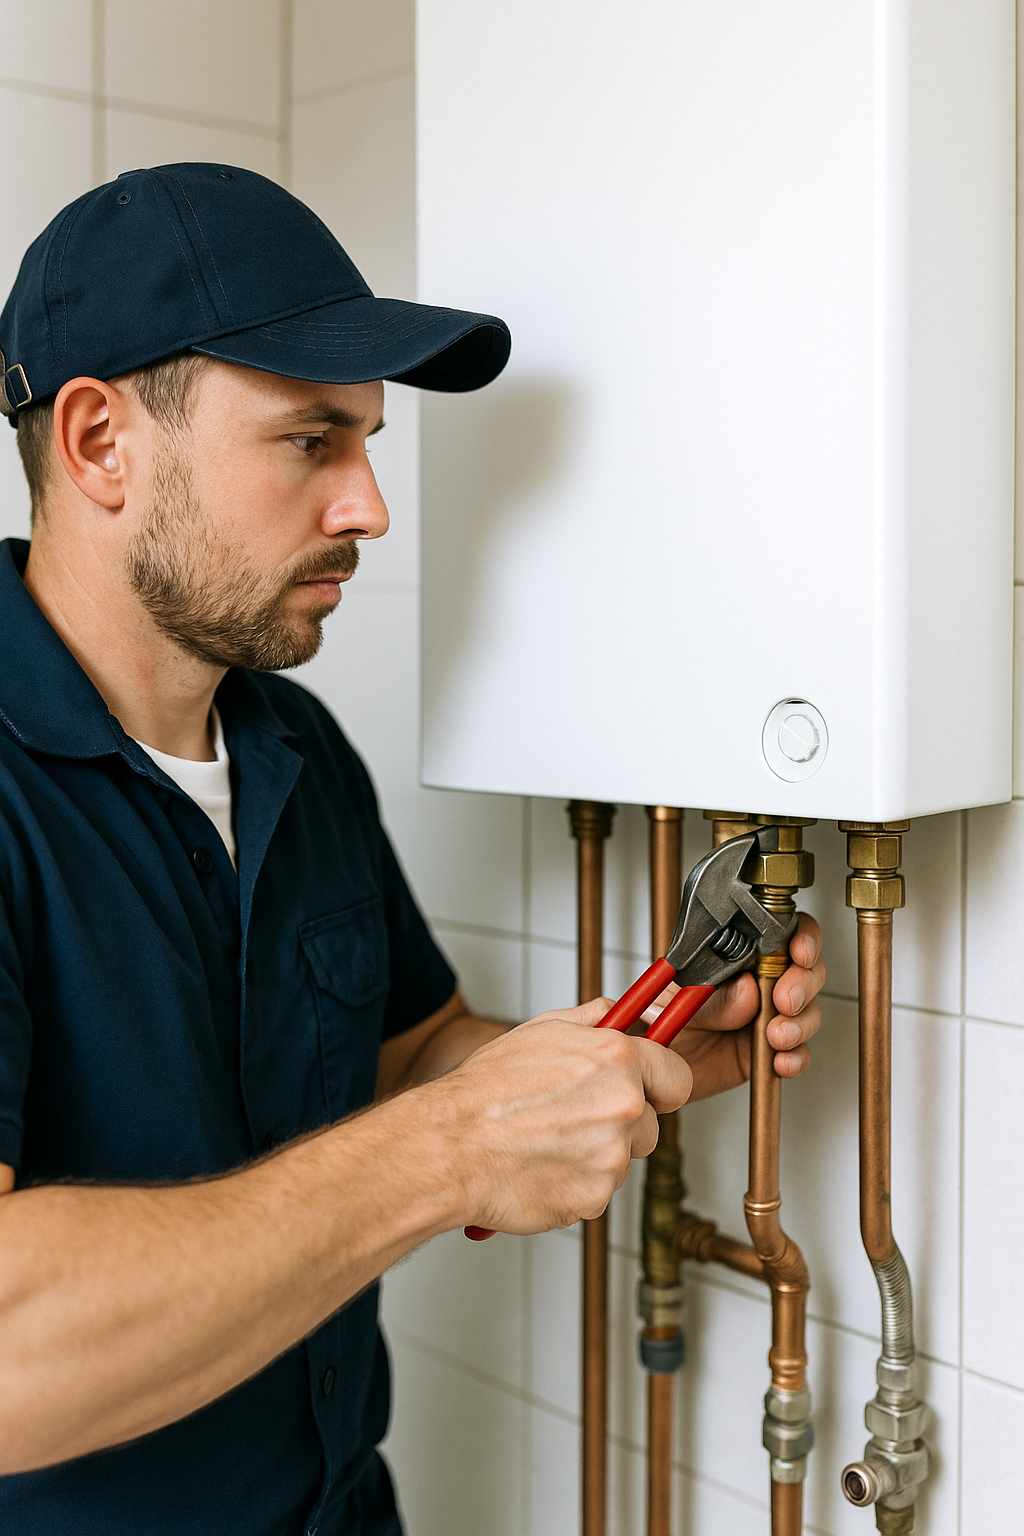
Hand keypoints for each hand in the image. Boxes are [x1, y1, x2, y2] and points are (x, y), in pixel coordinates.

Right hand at [443, 1001, 691, 1233]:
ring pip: (623, 1158)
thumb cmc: (487, 1089)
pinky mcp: (595, 1197)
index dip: (660, 1084)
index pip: (677, 1077)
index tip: (648, 1090)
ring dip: (596, 1154)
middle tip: (577, 1117)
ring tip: (549, 1140)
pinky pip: (599, 1190)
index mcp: (617, 1059)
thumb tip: (627, 1014)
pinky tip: (543, 1165)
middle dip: (623, 1123)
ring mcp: (611, 1155)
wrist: (450, 1145)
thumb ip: (597, 1018)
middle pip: (652, 1123)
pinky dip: (575, 1183)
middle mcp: (624, 1106)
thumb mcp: (544, 1029)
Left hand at [663, 913, 824, 1101]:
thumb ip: (713, 997)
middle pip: (807, 971)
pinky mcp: (769, 1051)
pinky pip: (798, 1053)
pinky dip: (796, 1057)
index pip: (783, 933)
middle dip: (802, 984)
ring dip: (799, 1024)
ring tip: (776, 1035)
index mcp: (739, 955)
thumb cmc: (659, 1017)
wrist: (651, 1062)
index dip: (802, 938)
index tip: (799, 951)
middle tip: (784, 999)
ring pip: (807, 1012)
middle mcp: (759, 982)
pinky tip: (781, 1059)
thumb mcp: (678, 998)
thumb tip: (747, 990)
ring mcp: (767, 1016)